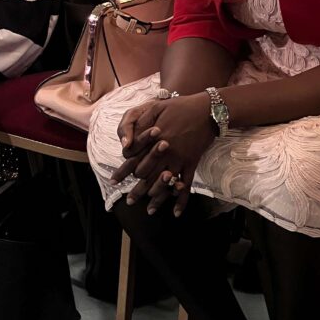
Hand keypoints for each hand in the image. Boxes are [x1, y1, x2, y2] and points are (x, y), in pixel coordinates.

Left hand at [112, 94, 214, 216]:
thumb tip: (128, 142)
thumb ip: (139, 123)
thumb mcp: (154, 107)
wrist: (206, 109)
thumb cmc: (179, 106)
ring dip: (156, 200)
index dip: (121, 172)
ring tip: (149, 211)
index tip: (113, 182)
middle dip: (136, 191)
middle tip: (129, 202)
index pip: (132, 160)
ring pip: (164, 185)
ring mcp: (178, 159)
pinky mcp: (191, 162)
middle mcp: (163, 153)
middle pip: (146, 177)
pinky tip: (175, 212)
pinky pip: (186, 185)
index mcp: (151, 140)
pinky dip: (181, 200)